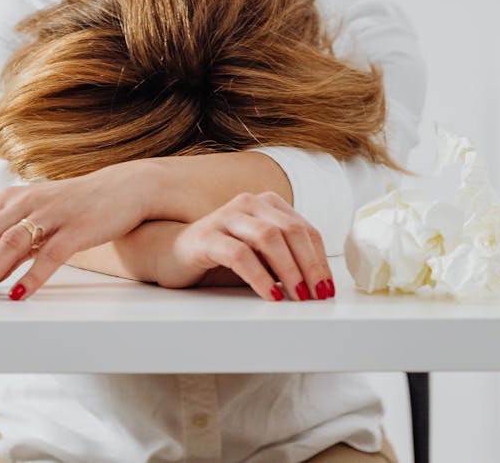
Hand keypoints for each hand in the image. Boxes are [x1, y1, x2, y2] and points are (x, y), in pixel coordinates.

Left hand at [0, 160, 151, 300]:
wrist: (122, 189)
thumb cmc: (76, 206)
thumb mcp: (37, 219)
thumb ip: (12, 243)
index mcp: (13, 198)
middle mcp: (28, 201)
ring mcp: (52, 213)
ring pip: (11, 243)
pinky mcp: (76, 227)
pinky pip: (50, 254)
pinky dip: (32, 276)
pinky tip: (20, 294)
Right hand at [162, 190, 335, 301]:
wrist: (172, 253)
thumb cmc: (222, 256)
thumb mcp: (260, 256)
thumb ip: (286, 259)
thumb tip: (319, 285)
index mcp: (267, 204)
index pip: (305, 230)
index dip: (320, 260)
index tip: (327, 289)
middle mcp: (249, 203)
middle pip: (291, 231)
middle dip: (310, 266)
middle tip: (318, 296)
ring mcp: (227, 217)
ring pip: (269, 237)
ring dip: (289, 270)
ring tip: (298, 296)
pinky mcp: (207, 236)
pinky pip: (240, 254)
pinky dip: (260, 277)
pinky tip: (270, 295)